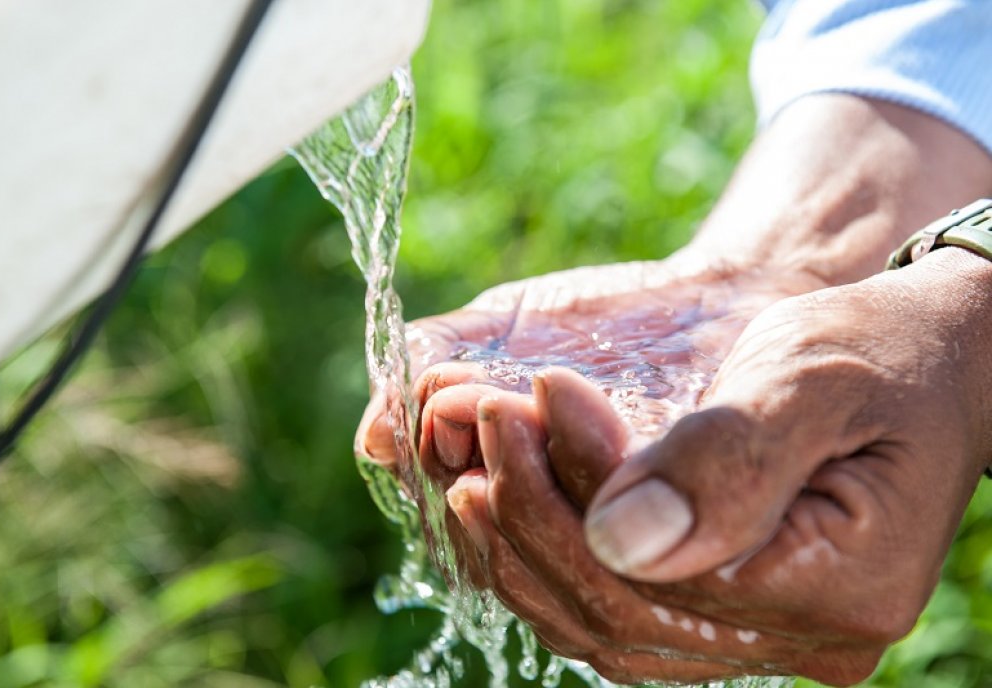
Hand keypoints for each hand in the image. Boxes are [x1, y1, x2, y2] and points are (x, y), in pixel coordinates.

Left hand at [448, 247, 991, 684]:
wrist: (924, 368)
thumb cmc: (881, 356)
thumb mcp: (813, 380)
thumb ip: (724, 459)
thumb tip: (615, 536)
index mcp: (842, 586)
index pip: (668, 568)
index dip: (581, 486)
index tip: (534, 395)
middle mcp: (801, 637)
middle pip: (624, 613)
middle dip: (534, 519)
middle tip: (485, 430)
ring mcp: (762, 636)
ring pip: (607, 628)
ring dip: (525, 551)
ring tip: (471, 471)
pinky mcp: (728, 612)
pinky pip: (618, 614)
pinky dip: (551, 566)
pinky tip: (508, 510)